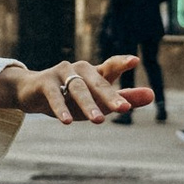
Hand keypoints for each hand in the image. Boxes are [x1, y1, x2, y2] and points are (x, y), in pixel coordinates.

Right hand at [0, 54, 150, 125]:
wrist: (31, 92)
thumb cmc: (70, 97)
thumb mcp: (97, 101)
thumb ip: (125, 98)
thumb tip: (152, 95)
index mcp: (95, 73)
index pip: (111, 66)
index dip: (122, 62)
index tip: (135, 61)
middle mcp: (80, 69)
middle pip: (98, 83)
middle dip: (110, 96)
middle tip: (124, 109)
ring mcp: (62, 72)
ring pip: (78, 89)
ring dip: (88, 105)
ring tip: (99, 120)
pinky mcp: (45, 81)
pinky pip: (55, 95)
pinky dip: (61, 108)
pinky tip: (67, 121)